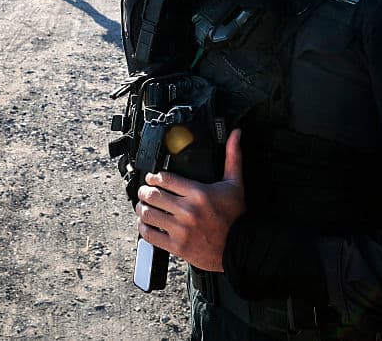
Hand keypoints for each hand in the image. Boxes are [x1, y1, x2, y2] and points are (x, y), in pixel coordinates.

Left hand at [134, 129, 244, 271]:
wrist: (240, 248)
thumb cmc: (236, 217)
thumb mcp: (234, 184)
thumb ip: (232, 156)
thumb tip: (235, 135)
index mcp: (199, 193)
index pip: (164, 178)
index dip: (154, 176)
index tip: (152, 178)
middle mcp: (188, 210)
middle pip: (152, 195)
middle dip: (144, 191)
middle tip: (145, 191)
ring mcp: (181, 229)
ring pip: (147, 214)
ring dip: (141, 208)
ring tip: (143, 205)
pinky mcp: (177, 246)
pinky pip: (150, 235)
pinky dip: (144, 228)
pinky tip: (146, 224)